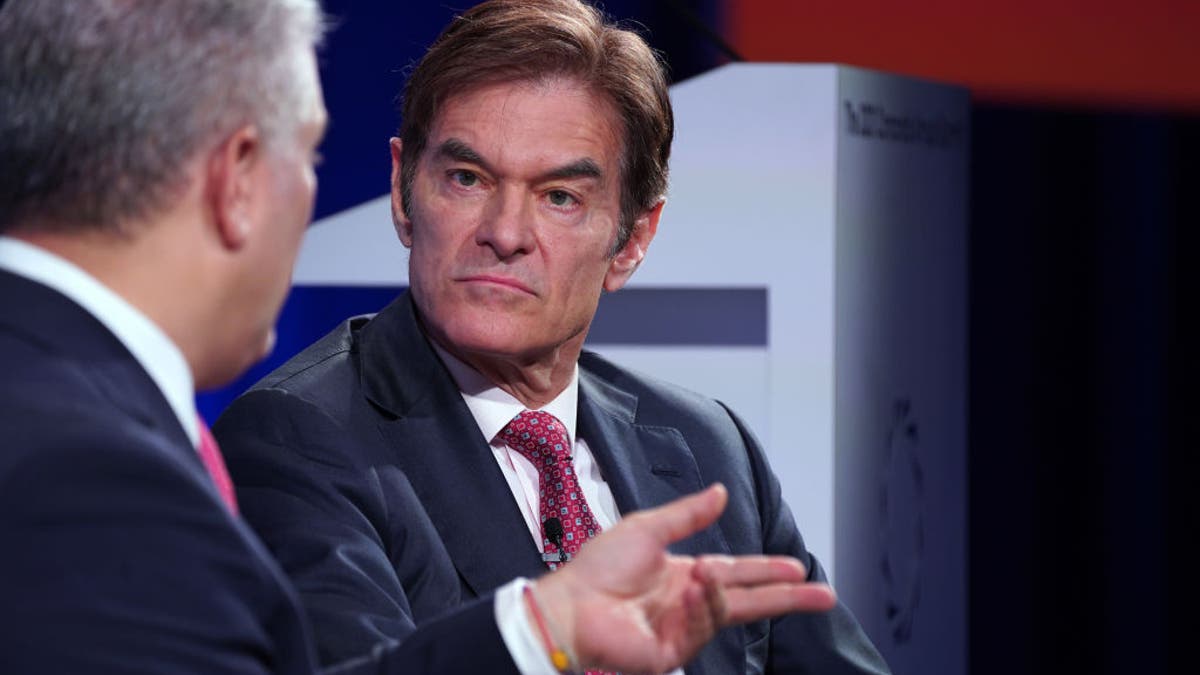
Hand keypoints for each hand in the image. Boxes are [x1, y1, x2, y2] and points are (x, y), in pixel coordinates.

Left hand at [530, 484, 836, 673]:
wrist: (572, 604)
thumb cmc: (598, 569)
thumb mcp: (647, 528)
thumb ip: (687, 514)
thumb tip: (720, 492)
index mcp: (683, 574)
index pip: (737, 573)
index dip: (767, 570)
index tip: (798, 568)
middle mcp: (688, 603)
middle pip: (749, 602)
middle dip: (787, 599)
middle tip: (823, 596)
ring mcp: (682, 630)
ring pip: (724, 611)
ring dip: (718, 591)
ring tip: (701, 574)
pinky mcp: (673, 653)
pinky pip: (702, 629)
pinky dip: (700, 608)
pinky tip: (688, 592)